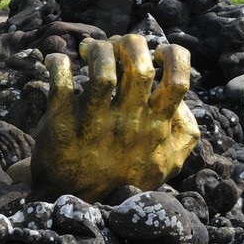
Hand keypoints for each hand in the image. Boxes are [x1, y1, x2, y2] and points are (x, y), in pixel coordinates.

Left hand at [30, 34, 199, 201]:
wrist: (71, 199)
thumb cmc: (120, 175)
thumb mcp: (165, 164)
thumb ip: (184, 135)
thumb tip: (185, 103)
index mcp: (155, 126)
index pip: (179, 82)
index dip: (172, 56)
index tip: (156, 53)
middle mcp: (129, 123)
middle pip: (139, 67)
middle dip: (130, 43)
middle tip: (116, 46)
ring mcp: (94, 122)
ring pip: (101, 72)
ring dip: (97, 49)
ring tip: (88, 50)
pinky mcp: (61, 121)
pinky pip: (60, 81)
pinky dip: (58, 63)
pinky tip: (58, 62)